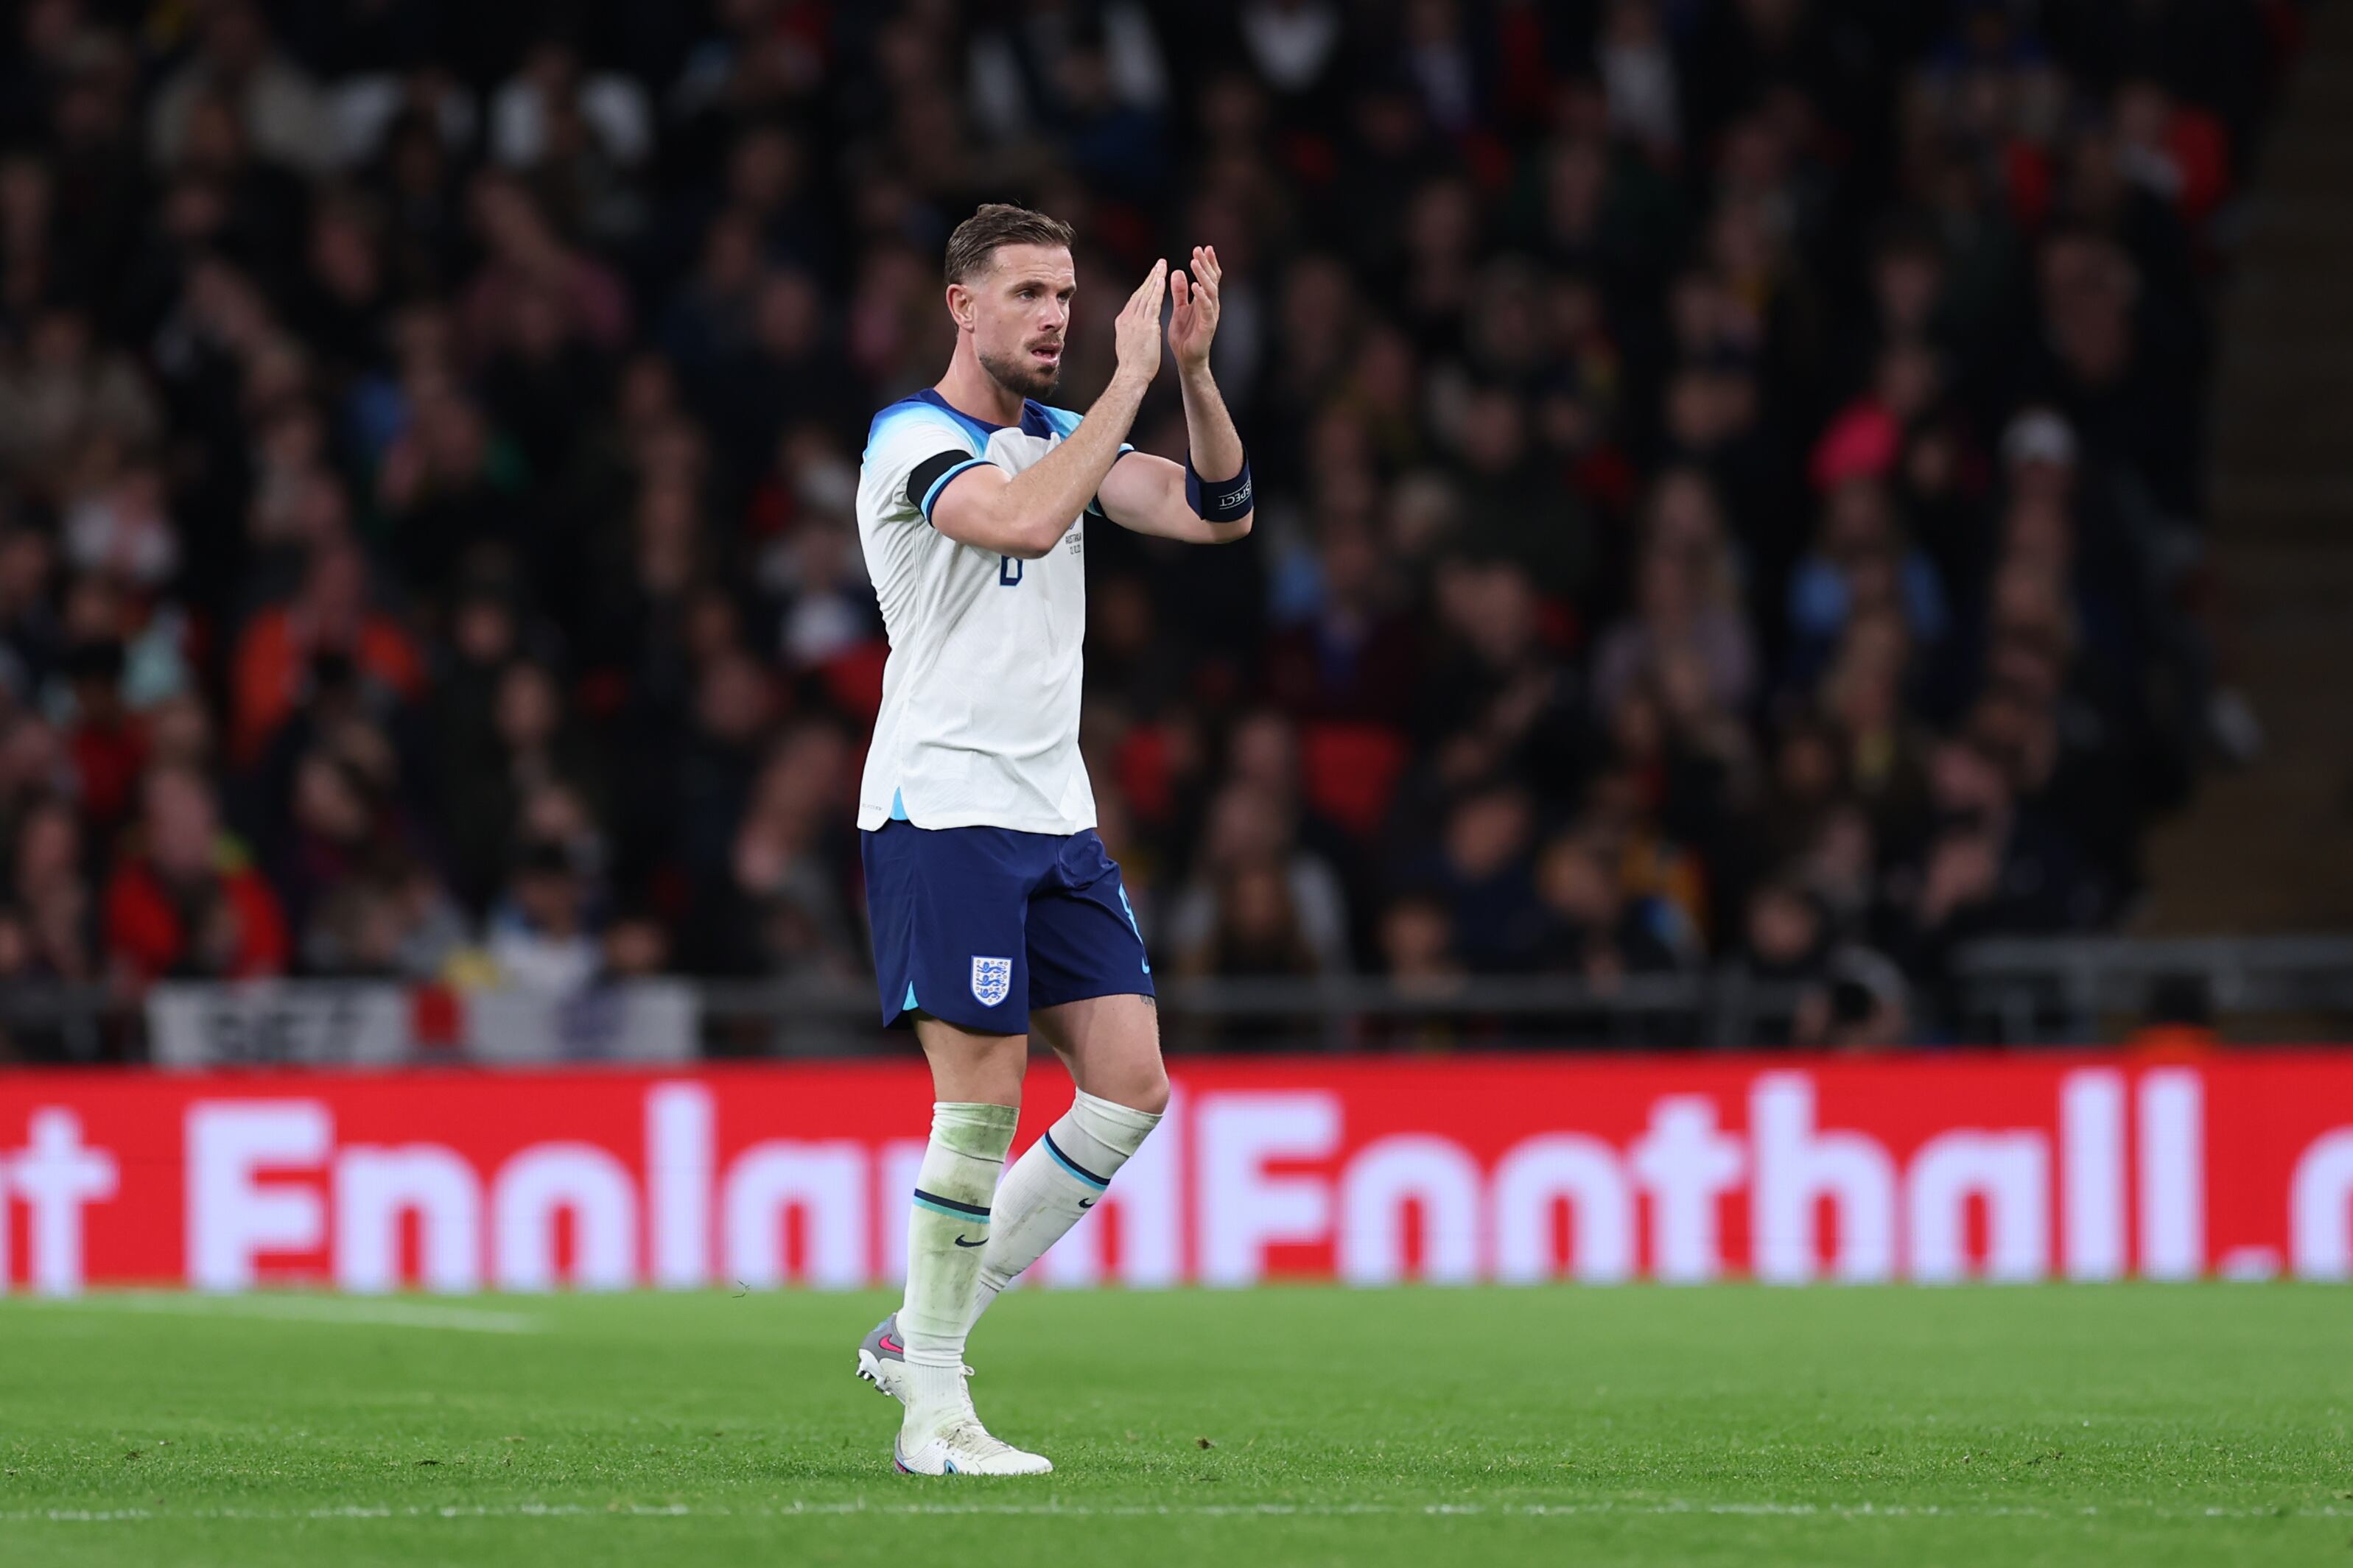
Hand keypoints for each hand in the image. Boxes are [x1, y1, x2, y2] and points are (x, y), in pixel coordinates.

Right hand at [1112, 258, 1166, 388]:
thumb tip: (1132, 330)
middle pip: (1139, 292)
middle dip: (1150, 277)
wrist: (1131, 376)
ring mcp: (1136, 321)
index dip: (1144, 287)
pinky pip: (1153, 303)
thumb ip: (1131, 333)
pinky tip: (1162, 280)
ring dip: (1155, 278)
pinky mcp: (1146, 325)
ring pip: (1146, 294)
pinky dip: (1157, 290)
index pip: (1134, 300)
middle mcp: (1127, 318)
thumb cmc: (1132, 366)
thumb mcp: (1128, 344)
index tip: (1151, 277)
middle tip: (1158, 264)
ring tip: (1162, 265)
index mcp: (1123, 322)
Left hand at [1168, 245, 1221, 372]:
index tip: (1202, 248)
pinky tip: (1195, 286)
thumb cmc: (1185, 335)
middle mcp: (1211, 305)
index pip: (1208, 277)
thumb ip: (1179, 292)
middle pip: (1211, 279)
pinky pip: (1207, 308)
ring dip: (1202, 275)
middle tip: (1198, 249)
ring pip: (1210, 290)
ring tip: (1194, 262)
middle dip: (1206, 263)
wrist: (1187, 359)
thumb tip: (1178, 271)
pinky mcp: (1208, 326)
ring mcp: (1211, 315)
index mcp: (1204, 300)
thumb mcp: (1179, 309)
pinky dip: (1201, 296)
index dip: (1207, 263)